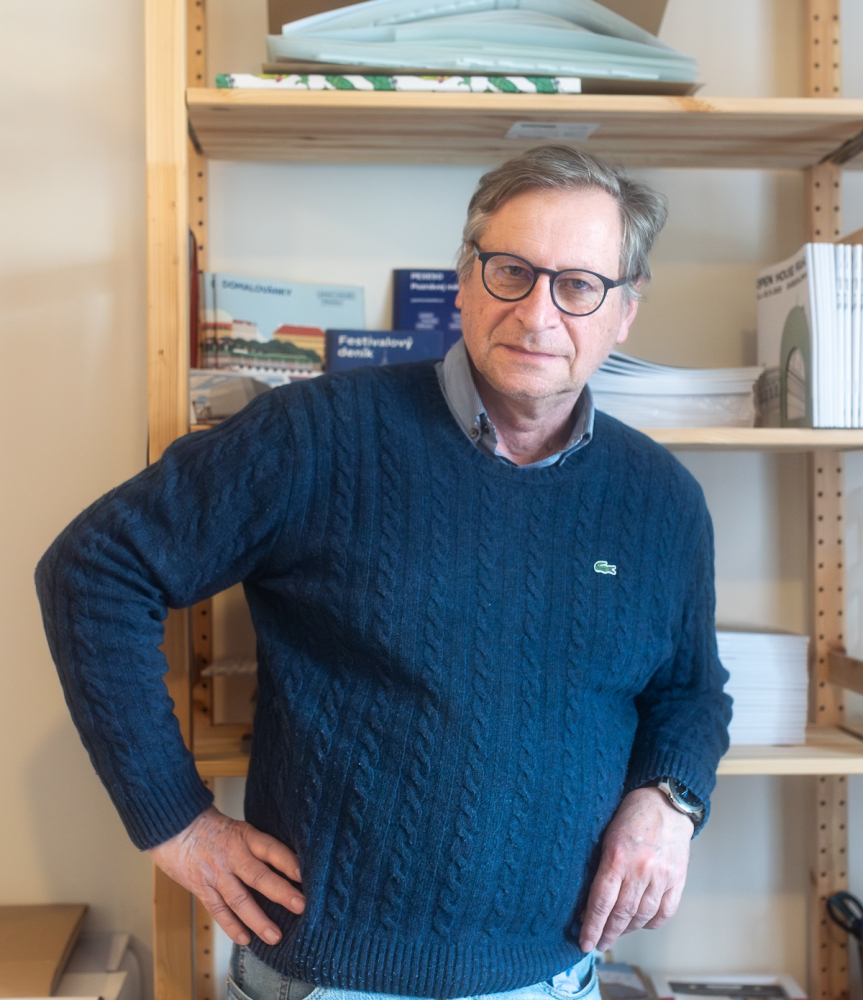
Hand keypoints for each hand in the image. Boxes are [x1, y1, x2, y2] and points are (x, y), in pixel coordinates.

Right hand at [150, 805, 304, 945]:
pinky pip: (218, 910)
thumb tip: (287, 864)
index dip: (288, 862)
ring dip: (258, 920)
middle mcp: (232, 856)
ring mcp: (216, 874)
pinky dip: (231, 926)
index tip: (306, 875)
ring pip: (239, 900)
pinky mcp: (201, 888)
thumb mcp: (239, 828)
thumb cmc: (211, 826)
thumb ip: (257, 845)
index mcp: (244, 836)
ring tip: (275, 936)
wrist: (174, 827)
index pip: (271, 849)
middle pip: (259, 876)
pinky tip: (245, 939)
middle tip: (300, 906)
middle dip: (281, 893)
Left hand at [579, 787, 691, 951]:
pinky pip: (664, 912)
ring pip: (642, 916)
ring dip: (626, 930)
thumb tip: (588, 897)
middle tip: (596, 944)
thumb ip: (601, 863)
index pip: (601, 901)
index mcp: (617, 856)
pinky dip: (651, 922)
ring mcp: (662, 876)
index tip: (583, 942)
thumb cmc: (630, 813)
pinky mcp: (677, 879)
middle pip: (621, 913)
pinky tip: (640, 924)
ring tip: (615, 934)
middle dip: (607, 933)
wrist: (666, 801)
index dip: (591, 925)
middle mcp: (641, 870)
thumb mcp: (606, 833)